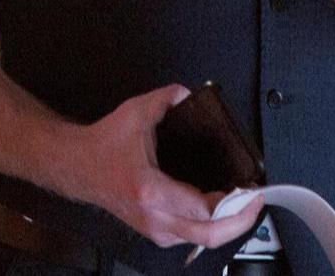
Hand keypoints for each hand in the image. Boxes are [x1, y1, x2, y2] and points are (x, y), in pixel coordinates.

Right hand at [51, 84, 262, 250]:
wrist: (78, 167)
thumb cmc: (102, 147)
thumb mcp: (136, 113)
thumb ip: (167, 99)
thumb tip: (189, 94)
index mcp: (150, 190)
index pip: (201, 210)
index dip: (233, 204)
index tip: (250, 188)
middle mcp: (154, 216)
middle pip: (208, 235)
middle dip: (241, 221)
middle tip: (257, 200)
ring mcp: (155, 228)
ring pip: (202, 240)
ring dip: (229, 225)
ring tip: (245, 203)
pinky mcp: (156, 232)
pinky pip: (192, 237)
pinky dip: (213, 226)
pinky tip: (224, 210)